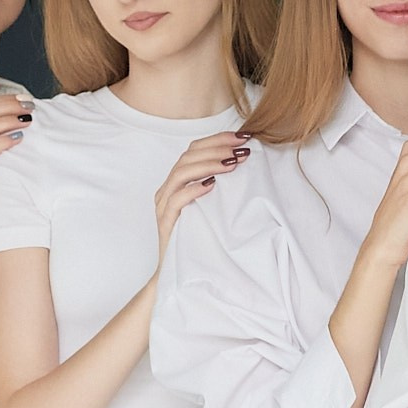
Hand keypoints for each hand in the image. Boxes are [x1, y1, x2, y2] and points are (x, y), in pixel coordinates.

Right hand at [154, 130, 253, 258]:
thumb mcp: (212, 206)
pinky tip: (212, 184)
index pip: (194, 150)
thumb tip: (243, 163)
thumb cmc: (200, 237)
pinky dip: (194, 189)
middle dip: (217, 149)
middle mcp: (167, 189)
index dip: (217, 140)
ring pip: (181, 173)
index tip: (242, 137)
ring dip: (209, 164)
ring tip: (232, 164)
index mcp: (177, 181)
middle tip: (241, 150)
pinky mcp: (165, 222)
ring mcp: (164, 205)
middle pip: (188, 157)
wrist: (180, 270)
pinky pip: (177, 199)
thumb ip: (219, 185)